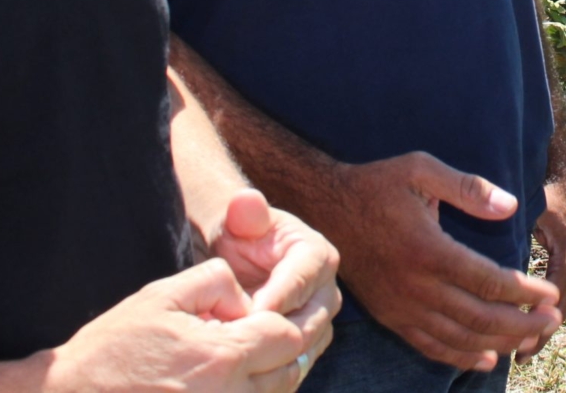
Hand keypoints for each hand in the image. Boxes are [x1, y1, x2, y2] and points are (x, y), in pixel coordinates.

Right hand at [47, 257, 324, 392]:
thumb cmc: (112, 349)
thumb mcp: (161, 297)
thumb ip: (214, 283)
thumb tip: (246, 299)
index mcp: (221, 357)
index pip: (287, 337)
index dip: (283, 321)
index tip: (265, 315)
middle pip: (288, 371)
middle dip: (282, 350)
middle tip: (261, 334)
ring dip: (269, 377)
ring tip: (242, 357)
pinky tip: (225, 382)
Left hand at [207, 189, 339, 358]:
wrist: (241, 256)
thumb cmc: (239, 235)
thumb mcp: (238, 219)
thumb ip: (244, 211)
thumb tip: (247, 201)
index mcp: (317, 255)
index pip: (298, 283)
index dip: (272, 300)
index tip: (244, 314)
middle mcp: (327, 288)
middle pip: (308, 321)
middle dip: (274, 332)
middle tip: (240, 341)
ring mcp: (321, 317)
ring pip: (306, 345)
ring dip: (277, 353)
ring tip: (243, 354)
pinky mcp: (311, 339)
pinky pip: (299, 360)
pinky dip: (277, 364)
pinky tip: (250, 364)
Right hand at [320, 152, 559, 371]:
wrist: (324, 209)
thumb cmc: (376, 185)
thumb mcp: (420, 170)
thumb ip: (468, 187)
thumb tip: (510, 205)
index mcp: (429, 250)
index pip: (489, 281)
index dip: (525, 292)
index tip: (550, 295)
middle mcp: (417, 286)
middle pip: (481, 317)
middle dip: (523, 322)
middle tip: (553, 320)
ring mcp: (402, 307)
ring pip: (460, 337)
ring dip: (500, 342)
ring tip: (532, 338)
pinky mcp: (391, 317)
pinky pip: (430, 346)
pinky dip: (461, 357)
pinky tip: (487, 360)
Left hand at [514, 181, 565, 362]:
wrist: (565, 177)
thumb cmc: (545, 191)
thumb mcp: (533, 211)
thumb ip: (517, 234)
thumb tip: (499, 267)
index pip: (554, 296)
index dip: (536, 319)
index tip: (518, 338)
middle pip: (561, 310)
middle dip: (539, 333)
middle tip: (518, 357)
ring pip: (561, 307)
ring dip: (541, 328)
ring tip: (520, 352)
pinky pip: (557, 297)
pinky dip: (543, 315)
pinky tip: (524, 328)